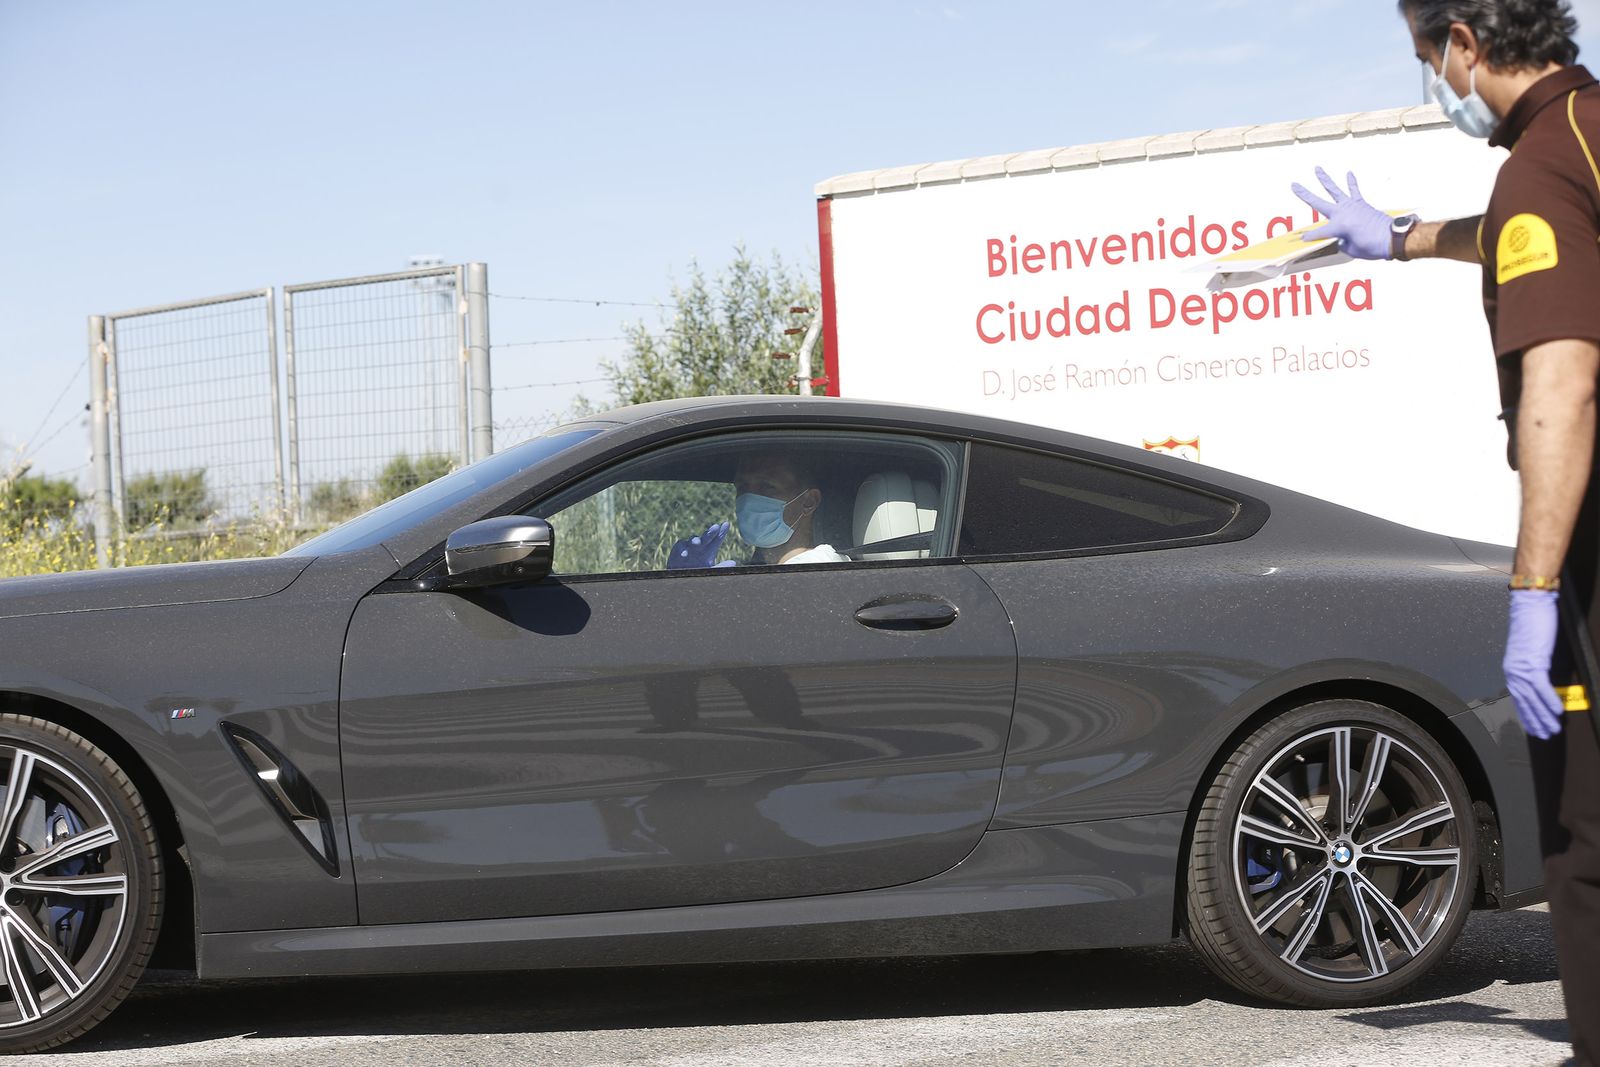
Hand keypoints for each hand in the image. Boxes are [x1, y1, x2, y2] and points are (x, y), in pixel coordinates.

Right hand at [667, 521, 729, 569]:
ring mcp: (689, 546)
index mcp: (710, 549)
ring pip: (692, 540)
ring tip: (697, 543)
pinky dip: (682, 550)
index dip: (722, 531)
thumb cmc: (698, 572)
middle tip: (715, 527)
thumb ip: (721, 567)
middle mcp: (700, 545)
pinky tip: (684, 554)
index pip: (717, 538)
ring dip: (695, 540)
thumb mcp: (711, 571)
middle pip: (706, 536)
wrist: (682, 576)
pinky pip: (680, 547)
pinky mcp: (678, 549)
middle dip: (710, 532)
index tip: (726, 524)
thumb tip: (733, 562)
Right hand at [1291, 167, 1393, 260]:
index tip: (1303, 240)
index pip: (1318, 232)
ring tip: (1318, 169)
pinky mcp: (1361, 204)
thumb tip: (1340, 238)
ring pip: (1335, 190)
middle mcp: (1342, 213)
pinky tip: (1348, 173)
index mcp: (1338, 226)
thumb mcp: (1352, 250)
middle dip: (1305, 194)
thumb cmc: (1373, 246)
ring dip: (1325, 179)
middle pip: (1319, 203)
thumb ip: (1342, 242)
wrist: (1393, 238)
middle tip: (1294, 185)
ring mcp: (1352, 206)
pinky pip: (1354, 191)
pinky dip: (1352, 183)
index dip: (1310, 238)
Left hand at [1503, 589, 1564, 738]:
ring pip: (1533, 699)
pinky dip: (1550, 700)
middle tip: (1544, 735)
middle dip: (1535, 721)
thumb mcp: (1532, 649)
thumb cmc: (1532, 623)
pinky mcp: (1534, 662)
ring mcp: (1522, 667)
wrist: (1531, 604)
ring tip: (1554, 729)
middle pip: (1524, 702)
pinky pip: (1542, 687)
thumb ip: (1534, 665)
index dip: (1526, 715)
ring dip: (1545, 716)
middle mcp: (1513, 671)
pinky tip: (1558, 712)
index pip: (1518, 698)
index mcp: (1512, 668)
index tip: (1533, 728)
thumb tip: (1542, 678)